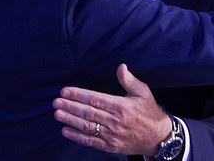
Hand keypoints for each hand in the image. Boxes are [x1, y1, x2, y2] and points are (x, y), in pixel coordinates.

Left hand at [53, 64, 171, 155]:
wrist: (158, 138)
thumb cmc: (149, 112)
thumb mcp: (143, 92)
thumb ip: (129, 80)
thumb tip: (121, 67)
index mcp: (121, 106)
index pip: (95, 99)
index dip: (78, 95)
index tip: (65, 91)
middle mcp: (115, 122)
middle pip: (88, 113)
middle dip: (70, 107)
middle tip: (56, 102)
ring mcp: (112, 136)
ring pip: (87, 127)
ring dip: (70, 120)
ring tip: (57, 114)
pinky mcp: (110, 146)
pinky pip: (90, 141)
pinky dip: (77, 136)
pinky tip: (65, 130)